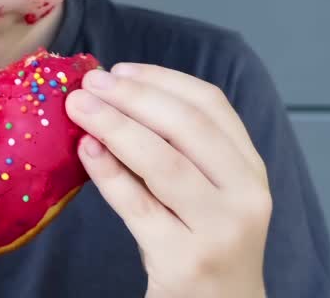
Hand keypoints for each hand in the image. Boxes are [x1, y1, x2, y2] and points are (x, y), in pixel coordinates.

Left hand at [65, 63, 270, 297]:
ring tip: (79, 107)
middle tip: (90, 83)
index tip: (121, 69)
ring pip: (163, 162)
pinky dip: (108, 173)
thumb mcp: (208, 194)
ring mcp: (218, 230)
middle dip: (133, 97)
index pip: (212, 105)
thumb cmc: (203, 246)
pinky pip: (138, 206)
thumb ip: (176, 150)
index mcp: (251, 170)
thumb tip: (110, 97)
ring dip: (115, 126)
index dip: (163, 79)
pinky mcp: (185, 260)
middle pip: (187, 127)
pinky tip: (86, 150)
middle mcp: (245, 196)